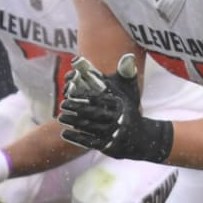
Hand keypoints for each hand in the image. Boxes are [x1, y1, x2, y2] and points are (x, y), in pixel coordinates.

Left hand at [58, 54, 172, 162]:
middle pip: (93, 112)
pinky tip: (64, 133)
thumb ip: (126, 73)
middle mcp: (118, 120)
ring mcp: (113, 134)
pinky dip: (76, 138)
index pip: (100, 97)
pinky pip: (89, 142)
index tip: (70, 90)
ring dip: (73, 122)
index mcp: (121, 104)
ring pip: (89, 127)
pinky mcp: (108, 147)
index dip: (84, 94)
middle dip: (76, 108)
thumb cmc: (129, 109)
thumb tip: (128, 56)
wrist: (141, 138)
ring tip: (61, 117)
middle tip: (63, 104)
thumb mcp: (129, 91)